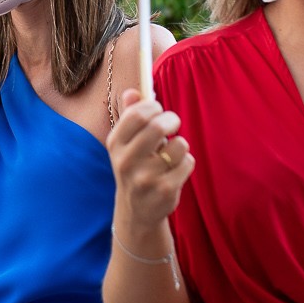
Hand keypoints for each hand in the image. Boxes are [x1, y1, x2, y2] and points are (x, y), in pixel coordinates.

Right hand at [108, 89, 194, 229]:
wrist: (137, 211)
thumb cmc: (134, 167)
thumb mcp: (125, 144)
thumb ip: (129, 116)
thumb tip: (133, 91)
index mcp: (115, 144)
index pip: (136, 115)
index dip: (153, 107)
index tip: (158, 110)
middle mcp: (126, 162)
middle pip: (158, 127)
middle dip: (172, 120)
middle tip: (172, 124)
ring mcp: (146, 178)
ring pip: (179, 144)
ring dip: (180, 144)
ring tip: (172, 153)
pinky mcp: (165, 190)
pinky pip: (188, 162)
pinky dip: (186, 162)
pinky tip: (175, 170)